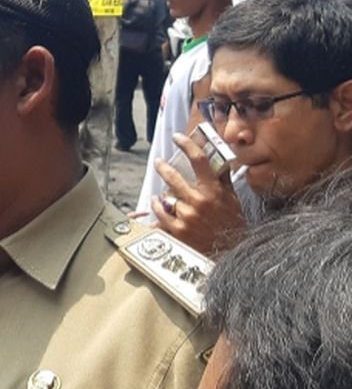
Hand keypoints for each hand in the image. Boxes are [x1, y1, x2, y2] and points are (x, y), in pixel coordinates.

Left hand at [152, 132, 246, 253]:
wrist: (232, 251)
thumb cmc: (231, 223)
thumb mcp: (231, 198)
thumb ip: (222, 177)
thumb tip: (217, 155)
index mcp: (214, 190)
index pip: (199, 160)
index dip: (186, 145)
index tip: (177, 138)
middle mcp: (200, 201)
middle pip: (173, 176)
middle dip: (163, 167)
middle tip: (159, 163)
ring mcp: (187, 216)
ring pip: (164, 196)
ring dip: (162, 194)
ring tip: (162, 194)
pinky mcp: (178, 230)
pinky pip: (159, 213)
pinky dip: (158, 207)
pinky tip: (160, 205)